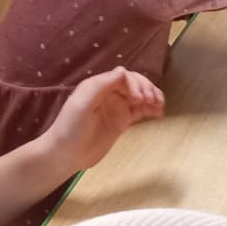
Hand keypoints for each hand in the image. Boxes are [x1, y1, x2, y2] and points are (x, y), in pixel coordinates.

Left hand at [39, 67, 164, 174]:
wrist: (66, 154)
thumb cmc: (71, 127)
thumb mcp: (82, 103)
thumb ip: (101, 85)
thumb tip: (123, 70)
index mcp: (99, 86)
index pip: (124, 77)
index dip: (136, 84)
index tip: (139, 99)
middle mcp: (110, 93)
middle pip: (135, 83)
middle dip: (147, 89)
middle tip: (151, 102)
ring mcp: (117, 107)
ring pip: (141, 96)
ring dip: (153, 97)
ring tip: (160, 106)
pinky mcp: (122, 121)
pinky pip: (140, 111)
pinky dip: (151, 110)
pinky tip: (159, 114)